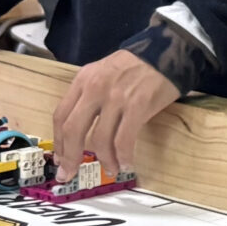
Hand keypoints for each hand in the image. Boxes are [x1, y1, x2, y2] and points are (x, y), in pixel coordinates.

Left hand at [48, 50, 180, 181]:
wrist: (166, 51)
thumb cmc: (135, 65)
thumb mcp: (102, 72)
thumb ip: (88, 95)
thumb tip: (81, 129)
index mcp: (83, 80)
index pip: (61, 116)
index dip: (59, 142)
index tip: (61, 160)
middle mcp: (95, 89)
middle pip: (73, 130)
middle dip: (71, 157)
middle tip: (71, 174)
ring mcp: (116, 98)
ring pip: (99, 139)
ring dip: (104, 160)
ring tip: (112, 169)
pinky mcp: (138, 106)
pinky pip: (124, 140)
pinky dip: (123, 156)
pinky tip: (127, 163)